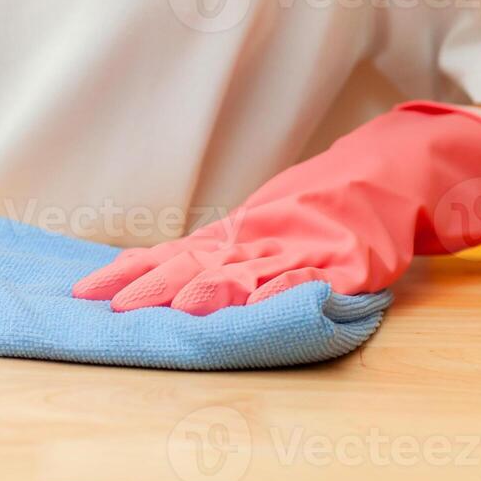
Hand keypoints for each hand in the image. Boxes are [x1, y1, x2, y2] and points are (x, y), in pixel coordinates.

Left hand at [71, 103, 480, 314]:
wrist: (394, 170)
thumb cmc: (324, 206)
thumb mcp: (265, 225)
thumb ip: (223, 253)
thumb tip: (163, 274)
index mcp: (240, 234)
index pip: (172, 254)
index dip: (130, 272)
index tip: (85, 292)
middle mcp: (263, 239)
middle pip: (200, 266)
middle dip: (156, 288)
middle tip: (115, 308)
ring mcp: (305, 247)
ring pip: (253, 273)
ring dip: (216, 292)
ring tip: (181, 309)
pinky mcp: (350, 261)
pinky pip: (318, 278)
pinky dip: (293, 293)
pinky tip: (270, 306)